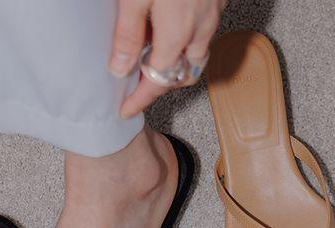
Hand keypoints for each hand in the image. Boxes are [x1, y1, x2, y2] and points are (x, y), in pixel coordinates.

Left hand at [110, 0, 226, 117]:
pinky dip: (189, 38)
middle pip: (183, 75)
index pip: (158, 82)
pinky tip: (170, 24)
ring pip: (198, 54)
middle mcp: (201, 27)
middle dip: (161, 85)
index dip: (140, 99)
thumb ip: (128, 33)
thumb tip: (120, 69)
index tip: (127, 109)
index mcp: (178, 33)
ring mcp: (214, 12)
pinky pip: (205, 30)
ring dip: (179, 63)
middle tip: (138, 85)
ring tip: (153, 56)